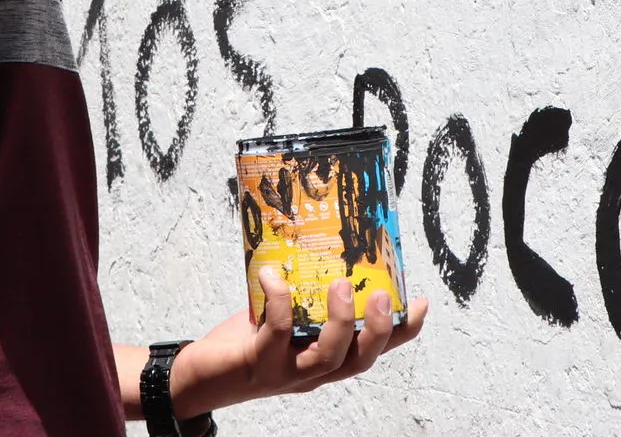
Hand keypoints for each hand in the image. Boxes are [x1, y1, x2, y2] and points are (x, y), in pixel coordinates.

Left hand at [169, 266, 428, 415]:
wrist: (200, 375)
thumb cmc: (245, 341)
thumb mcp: (284, 317)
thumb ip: (304, 295)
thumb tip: (321, 245)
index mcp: (326, 357)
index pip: (373, 351)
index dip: (401, 333)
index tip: (420, 303)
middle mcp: (314, 371)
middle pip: (360, 361)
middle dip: (379, 331)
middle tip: (385, 295)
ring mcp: (288, 372)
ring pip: (328, 358)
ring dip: (340, 322)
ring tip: (342, 286)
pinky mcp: (259, 365)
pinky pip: (277, 334)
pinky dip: (279, 302)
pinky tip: (274, 276)